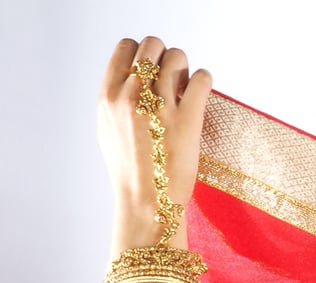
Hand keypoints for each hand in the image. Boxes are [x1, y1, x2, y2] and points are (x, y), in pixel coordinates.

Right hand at [97, 36, 211, 253]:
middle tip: (173, 81)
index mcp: (109, 97)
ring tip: (187, 90)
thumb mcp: (109, 131)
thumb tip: (131, 81)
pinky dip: (204, 80)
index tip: (153, 73)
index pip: (126, 48)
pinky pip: (202, 78)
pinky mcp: (187, 120)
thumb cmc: (130, 172)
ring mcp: (160, 107)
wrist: (146, 203)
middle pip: (153, 45)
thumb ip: (117, 102)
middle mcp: (132, 97)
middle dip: (166, 58)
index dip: (144, 55)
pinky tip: (202, 94)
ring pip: (177, 57)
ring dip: (186, 69)